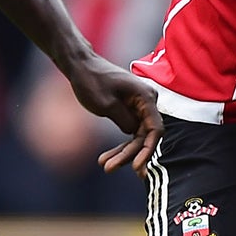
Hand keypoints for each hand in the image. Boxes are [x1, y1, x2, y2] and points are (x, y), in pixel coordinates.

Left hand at [66, 55, 162, 175]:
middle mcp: (147, 101)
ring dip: (122, 153)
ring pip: (136, 136)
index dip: (147, 150)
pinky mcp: (131, 110)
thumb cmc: (92, 80)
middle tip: (109, 168)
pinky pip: (130, 131)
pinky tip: (104, 158)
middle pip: (144, 136)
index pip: (155, 129)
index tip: (135, 167)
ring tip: (104, 165)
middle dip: (128, 154)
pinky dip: (119, 144)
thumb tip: (134, 133)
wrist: (81, 66)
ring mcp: (140, 106)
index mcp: (146, 96)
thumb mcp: (106, 104)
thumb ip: (124, 121)